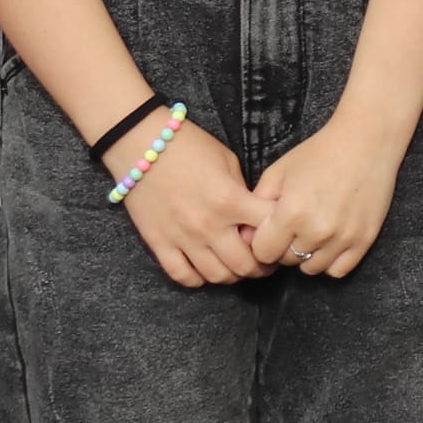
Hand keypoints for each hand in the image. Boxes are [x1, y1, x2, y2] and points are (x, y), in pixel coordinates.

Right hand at [114, 112, 265, 289]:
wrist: (141, 143)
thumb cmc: (189, 146)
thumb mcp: (228, 162)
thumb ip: (244, 193)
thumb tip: (255, 218)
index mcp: (231, 200)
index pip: (269, 230)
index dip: (280, 234)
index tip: (281, 234)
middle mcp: (209, 225)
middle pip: (246, 265)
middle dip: (262, 266)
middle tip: (265, 261)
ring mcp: (182, 237)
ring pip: (217, 276)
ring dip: (234, 276)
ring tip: (238, 266)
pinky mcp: (159, 243)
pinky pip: (182, 276)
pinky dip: (199, 279)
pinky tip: (206, 269)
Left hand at [244, 112, 411, 280]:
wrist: (366, 142)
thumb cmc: (319, 153)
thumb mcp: (278, 172)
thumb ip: (256, 206)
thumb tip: (245, 236)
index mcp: (291, 214)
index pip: (263, 252)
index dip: (262, 242)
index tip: (270, 230)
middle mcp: (317, 231)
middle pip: (287, 261)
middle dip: (284, 247)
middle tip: (293, 227)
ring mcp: (343, 238)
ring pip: (312, 269)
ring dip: (307, 255)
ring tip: (311, 232)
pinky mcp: (364, 240)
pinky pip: (338, 270)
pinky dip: (330, 261)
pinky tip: (329, 242)